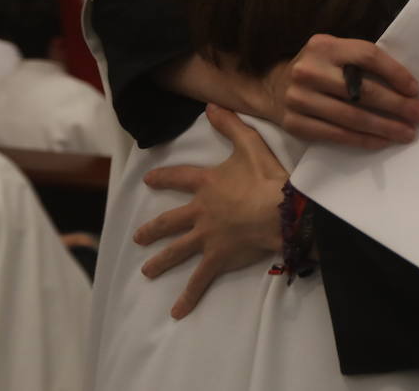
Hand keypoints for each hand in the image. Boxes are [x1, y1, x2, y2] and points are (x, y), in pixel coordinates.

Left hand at [134, 105, 286, 319]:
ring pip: (177, 250)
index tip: (148, 180)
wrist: (279, 211)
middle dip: (152, 230)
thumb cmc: (267, 178)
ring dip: (161, 262)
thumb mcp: (250, 144)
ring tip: (147, 271)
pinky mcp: (218, 258)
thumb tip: (210, 105)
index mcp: (207, 184)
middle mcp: (200, 212)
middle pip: (169, 222)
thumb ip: (230, 125)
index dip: (163, 178)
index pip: (179, 179)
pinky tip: (176, 312)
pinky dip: (188, 297)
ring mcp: (206, 237)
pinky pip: (200, 280)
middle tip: (138, 237)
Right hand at [266, 34, 418, 148]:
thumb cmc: (318, 69)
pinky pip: (336, 135)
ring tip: (407, 133)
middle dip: (398, 105)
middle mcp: (309, 70)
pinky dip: (363, 140)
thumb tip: (406, 85)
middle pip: (363, 90)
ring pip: (352, 117)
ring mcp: (299, 98)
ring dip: (385, 127)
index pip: (368, 56)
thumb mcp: (335, 53)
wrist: (271, 86)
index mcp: (324, 45)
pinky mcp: (294, 123)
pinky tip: (382, 141)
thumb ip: (361, 61)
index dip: (395, 73)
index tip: (416, 90)